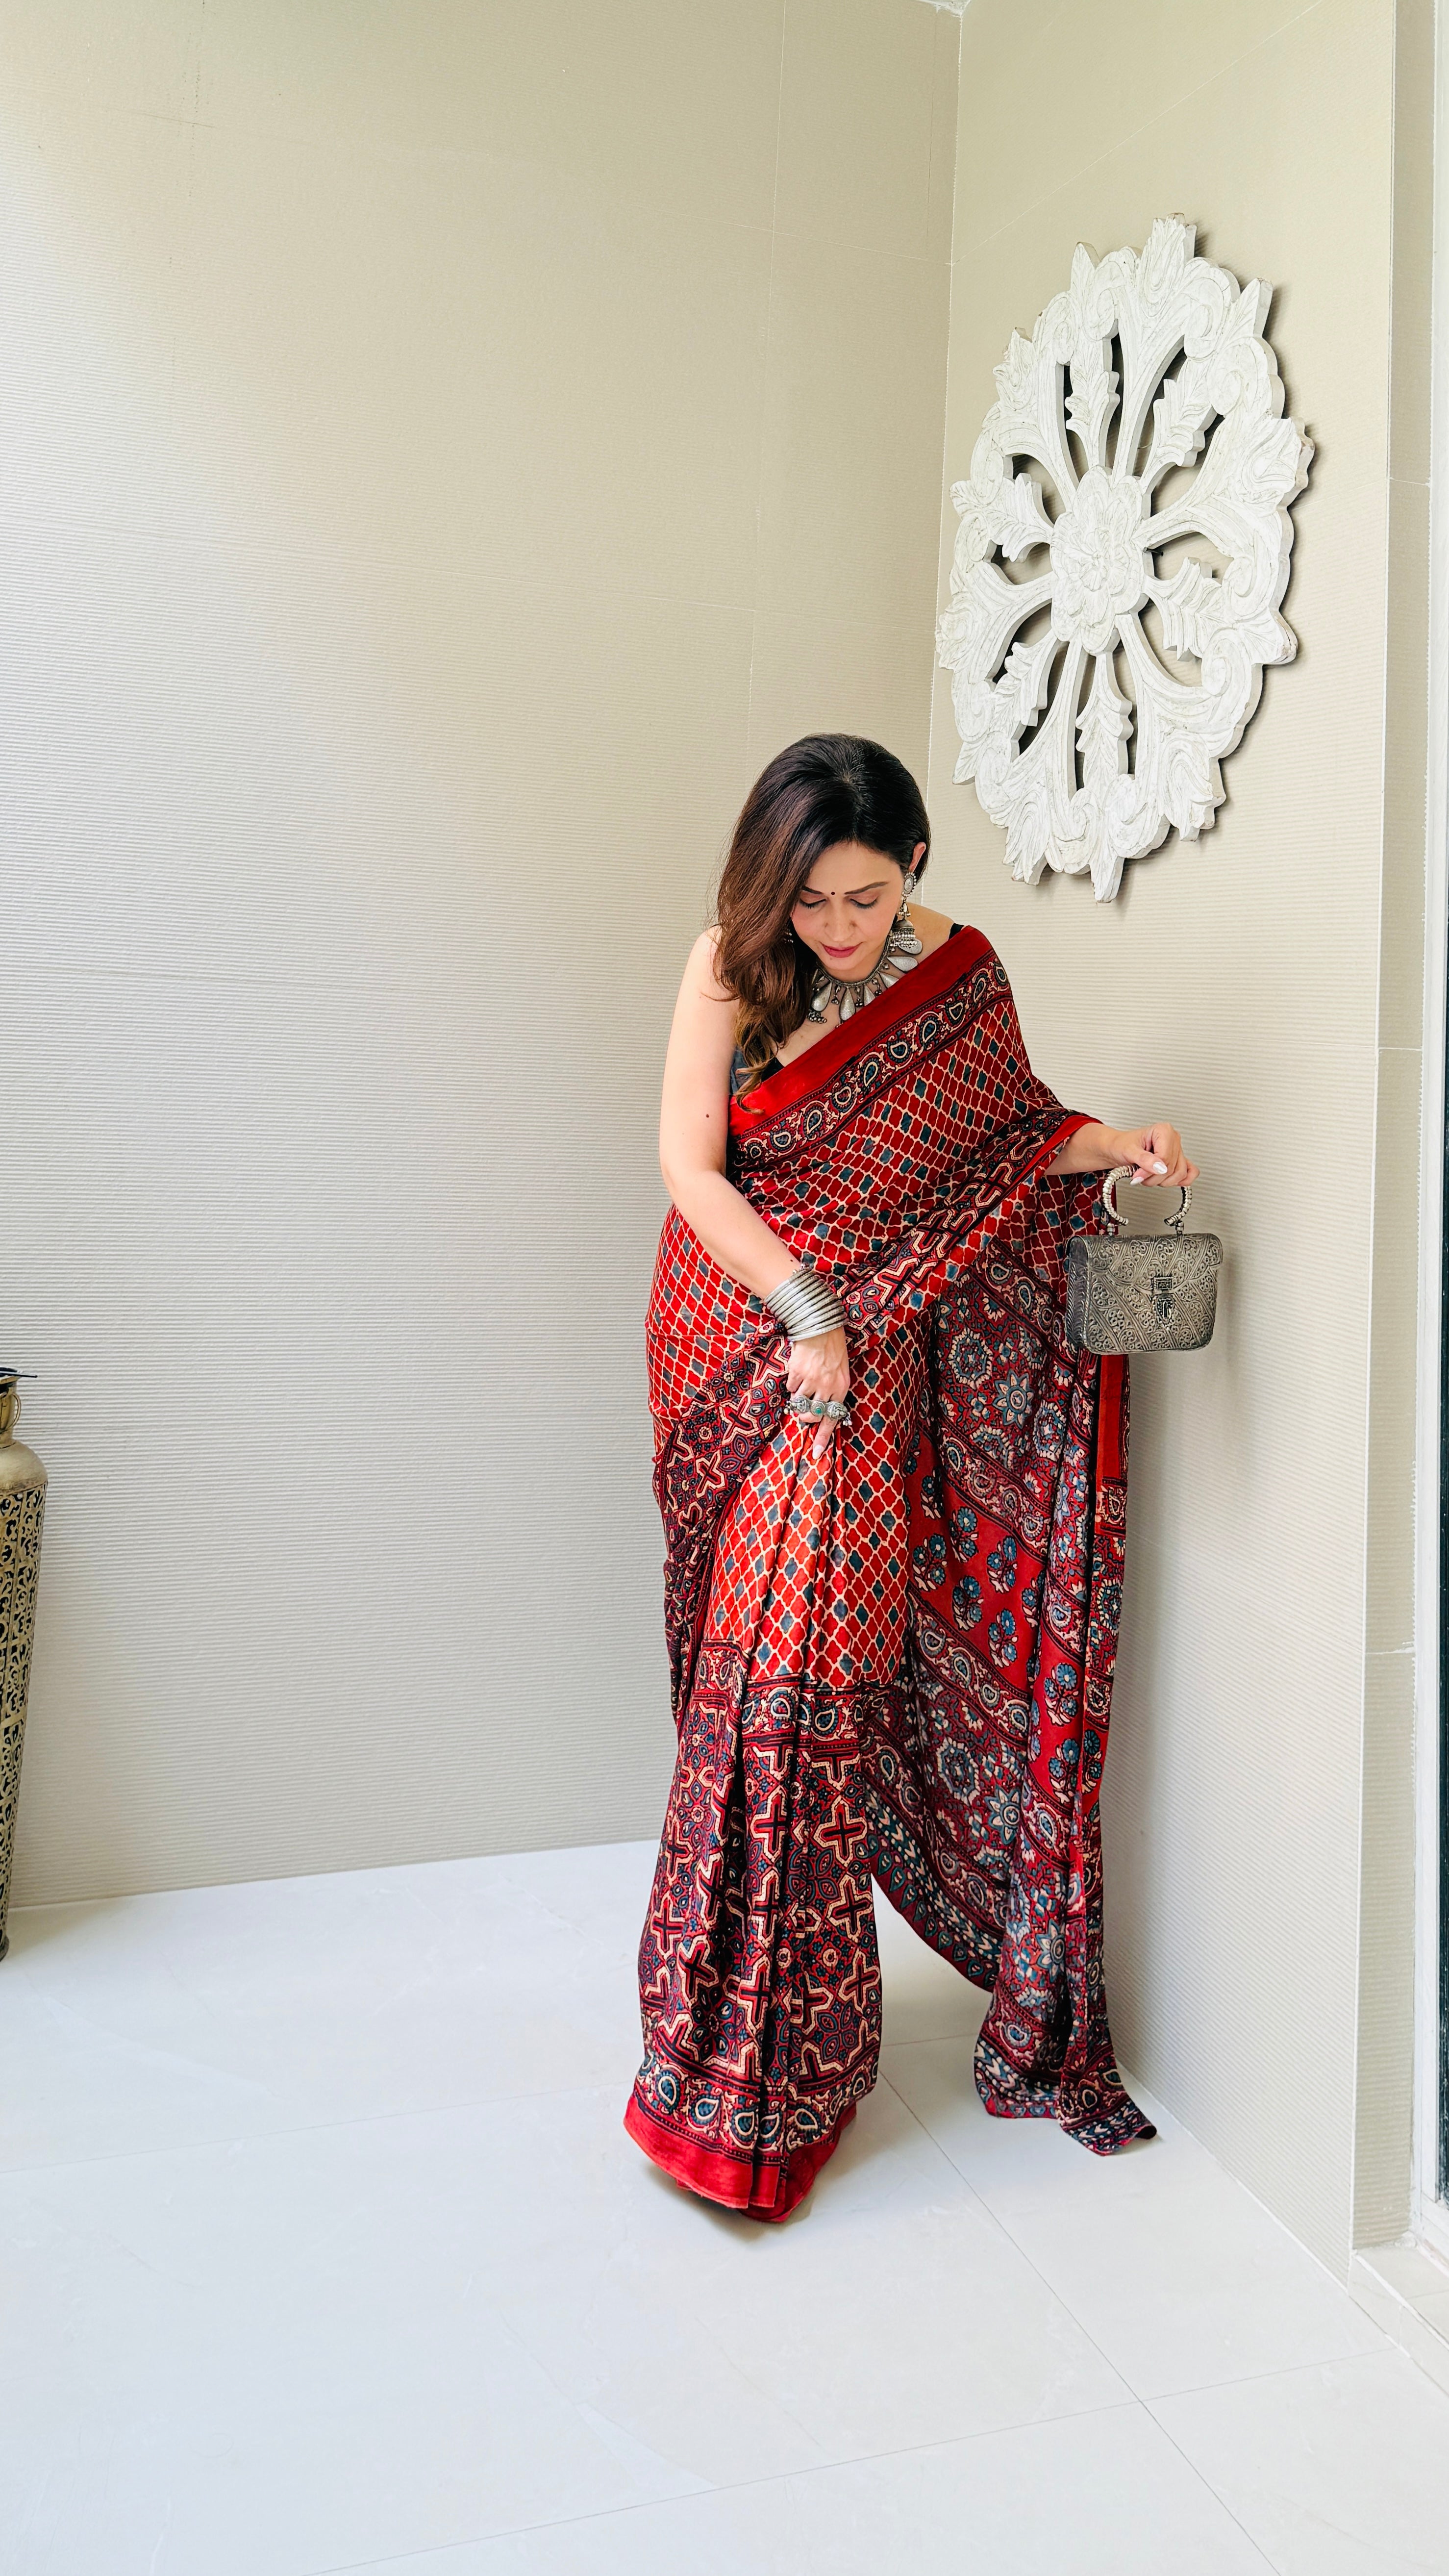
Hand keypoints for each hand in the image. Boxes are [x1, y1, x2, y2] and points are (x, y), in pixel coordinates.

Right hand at [785, 1326, 849, 1460]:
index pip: (832, 1418)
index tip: (817, 1453)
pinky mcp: (796, 1372)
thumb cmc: (833, 1349)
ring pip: (799, 1402)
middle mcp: (827, 1386)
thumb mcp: (841, 1371)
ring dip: (798, 1399)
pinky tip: (798, 1372)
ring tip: (803, 1385)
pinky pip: (790, 1388)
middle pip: (812, 1414)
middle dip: (805, 1417)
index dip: (823, 1437)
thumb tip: (819, 1412)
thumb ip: (832, 1391)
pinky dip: (792, 1384)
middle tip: (802, 1414)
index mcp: (841, 1387)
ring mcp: (810, 1380)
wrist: (820, 1325)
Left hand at [1110, 1124, 1198, 1190]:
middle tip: (1140, 1176)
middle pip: (1172, 1167)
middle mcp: (1173, 1139)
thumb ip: (1144, 1159)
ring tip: (1148, 1177)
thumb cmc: (1121, 1145)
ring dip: (1163, 1181)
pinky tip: (1169, 1182)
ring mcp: (1177, 1150)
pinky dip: (1181, 1180)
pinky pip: (1190, 1172)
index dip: (1151, 1171)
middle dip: (1155, 1177)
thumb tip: (1159, 1168)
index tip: (1138, 1175)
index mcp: (1163, 1131)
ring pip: (1180, 1173)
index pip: (1165, 1157)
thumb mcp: (1128, 1150)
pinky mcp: (1178, 1160)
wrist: (1117, 1148)